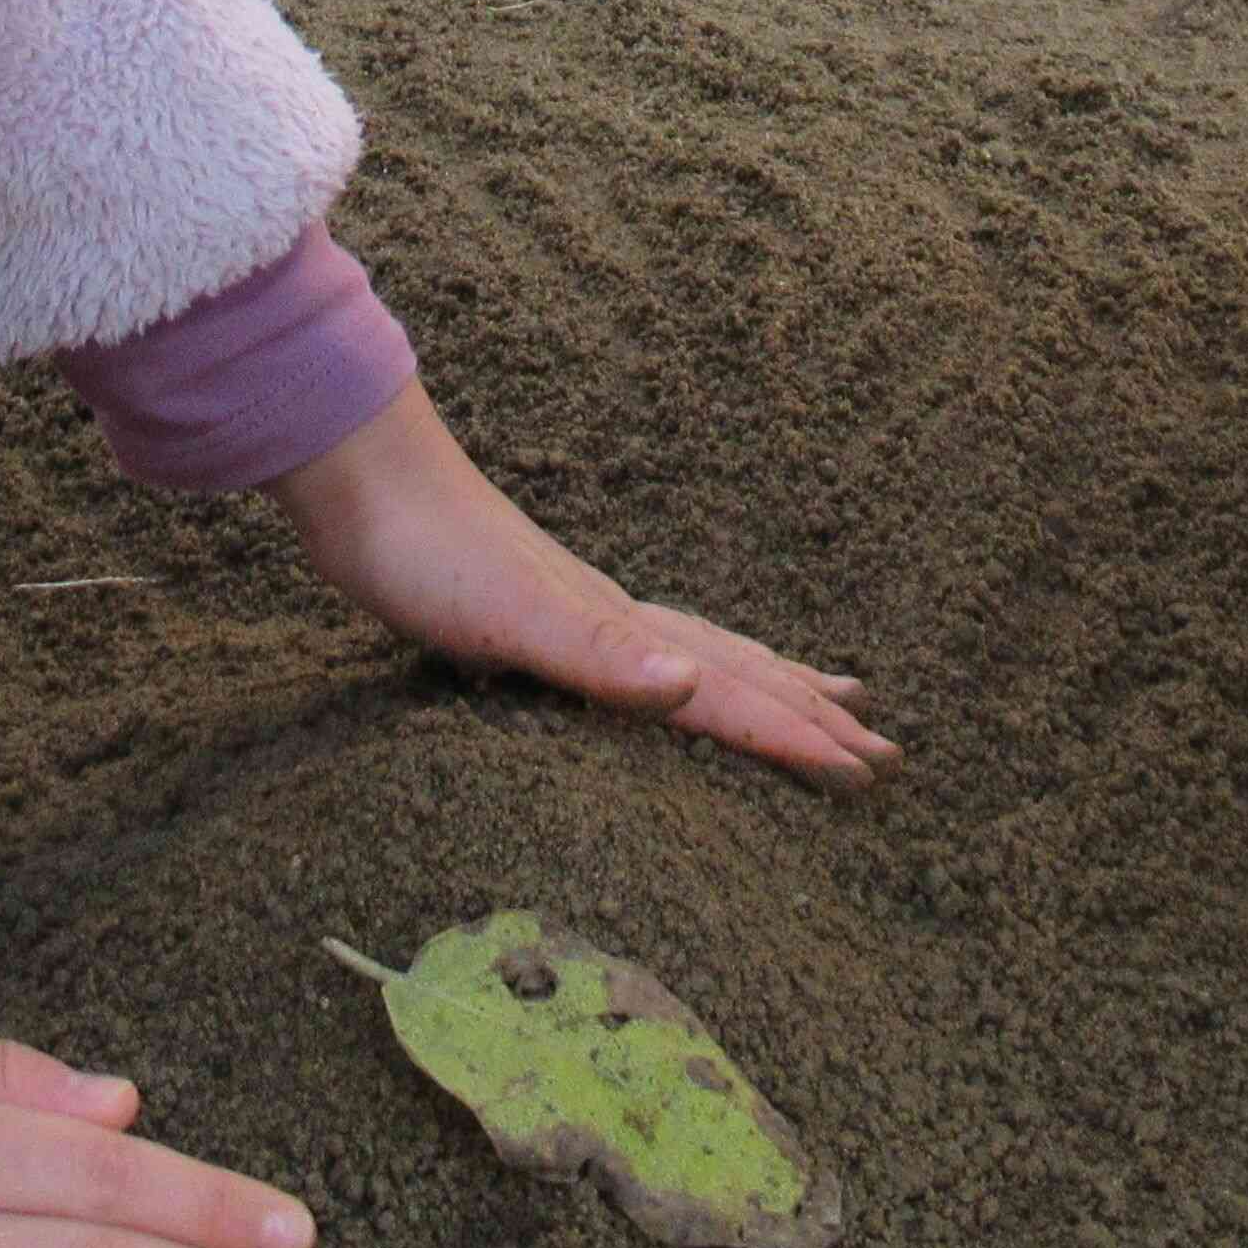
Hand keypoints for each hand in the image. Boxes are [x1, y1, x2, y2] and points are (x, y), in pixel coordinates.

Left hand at [268, 381, 895, 787]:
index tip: (869, 768)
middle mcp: (617, 621)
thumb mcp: (509, 620)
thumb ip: (598, 656)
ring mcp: (582, 614)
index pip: (726, 693)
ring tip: (824, 690)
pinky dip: (688, 668)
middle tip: (884, 745)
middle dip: (808, 711)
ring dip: (766, 680)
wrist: (363, 479)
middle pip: (735, 669)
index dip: (796, 734)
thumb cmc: (426, 556)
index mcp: (620, 633)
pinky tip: (670, 671)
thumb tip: (691, 683)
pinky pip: (648, 653)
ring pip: (701, 652)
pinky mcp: (540, 616)